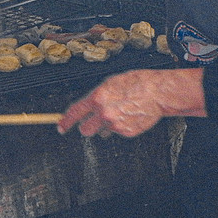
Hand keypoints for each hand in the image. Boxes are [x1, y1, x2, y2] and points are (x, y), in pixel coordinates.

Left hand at [58, 68, 205, 137]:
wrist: (156, 93)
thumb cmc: (135, 84)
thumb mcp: (110, 84)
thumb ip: (96, 97)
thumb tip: (86, 108)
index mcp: (97, 98)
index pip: (75, 112)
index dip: (65, 121)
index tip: (61, 127)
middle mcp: (104, 113)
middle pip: (85, 130)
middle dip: (86, 127)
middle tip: (93, 121)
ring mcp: (115, 125)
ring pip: (102, 132)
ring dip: (106, 126)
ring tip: (120, 112)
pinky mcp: (126, 133)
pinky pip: (116, 132)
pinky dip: (120, 127)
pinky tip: (128, 115)